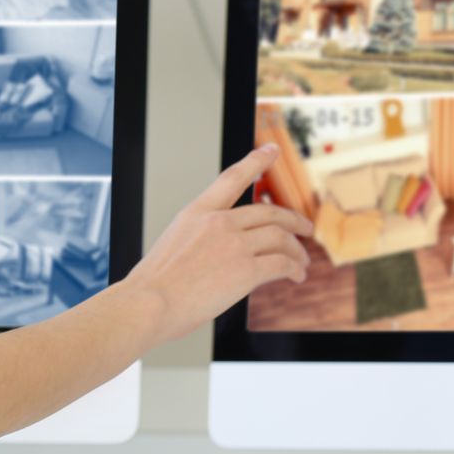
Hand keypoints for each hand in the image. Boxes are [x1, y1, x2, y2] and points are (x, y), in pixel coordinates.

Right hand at [121, 145, 313, 345]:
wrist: (149, 303)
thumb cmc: (154, 284)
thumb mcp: (173, 245)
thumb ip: (201, 240)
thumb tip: (222, 252)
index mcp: (196, 213)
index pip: (232, 178)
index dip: (256, 161)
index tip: (270, 150)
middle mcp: (218, 222)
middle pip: (269, 213)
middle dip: (293, 220)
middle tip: (305, 228)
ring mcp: (234, 244)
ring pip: (281, 238)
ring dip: (297, 250)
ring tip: (302, 262)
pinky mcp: (246, 270)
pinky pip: (283, 264)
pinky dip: (295, 269)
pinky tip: (297, 275)